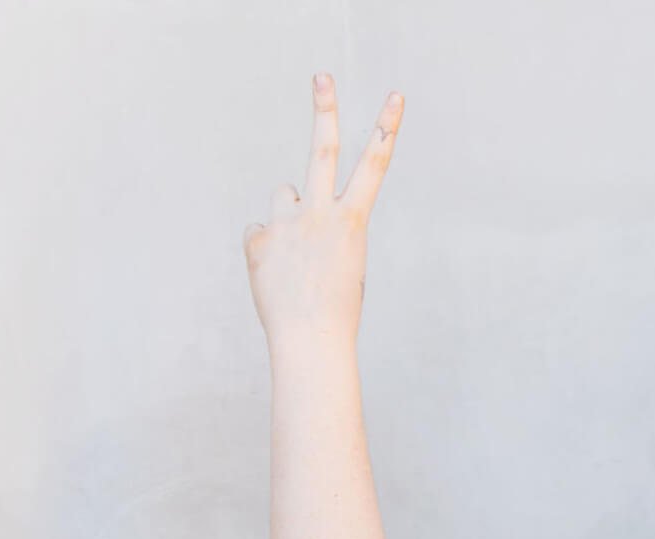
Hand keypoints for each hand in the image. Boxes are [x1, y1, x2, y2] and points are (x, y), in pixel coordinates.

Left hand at [243, 74, 403, 348]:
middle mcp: (319, 215)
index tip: (396, 97)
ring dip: (288, 214)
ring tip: (296, 254)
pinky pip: (260, 232)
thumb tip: (285, 195)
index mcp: (351, 223)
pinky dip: (267, 251)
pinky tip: (277, 277)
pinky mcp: (258, 240)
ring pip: (283, 195)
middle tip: (322, 77)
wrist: (309, 344)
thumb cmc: (334, 310)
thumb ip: (320, 223)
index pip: (373, 167)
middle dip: (324, 110)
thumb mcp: (342, 263)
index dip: (386, 129)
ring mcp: (286, 224)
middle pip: (322, 150)